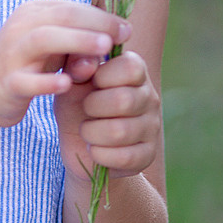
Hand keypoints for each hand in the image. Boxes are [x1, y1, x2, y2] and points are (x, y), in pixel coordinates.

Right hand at [0, 0, 127, 129]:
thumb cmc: (26, 63)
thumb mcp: (53, 49)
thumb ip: (80, 43)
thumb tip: (113, 41)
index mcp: (34, 13)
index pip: (72, 7)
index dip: (102, 16)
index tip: (126, 29)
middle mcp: (21, 28)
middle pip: (61, 17)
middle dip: (95, 23)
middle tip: (121, 35)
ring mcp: (12, 54)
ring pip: (43, 40)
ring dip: (76, 41)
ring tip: (103, 50)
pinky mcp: (7, 82)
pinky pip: (27, 80)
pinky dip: (47, 82)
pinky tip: (67, 85)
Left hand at [54, 48, 160, 181]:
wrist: (79, 145)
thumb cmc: (76, 104)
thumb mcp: (70, 82)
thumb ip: (76, 66)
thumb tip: (86, 65)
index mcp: (135, 72)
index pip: (130, 68)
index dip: (102, 77)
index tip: (90, 84)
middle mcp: (149, 97)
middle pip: (123, 100)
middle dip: (92, 107)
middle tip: (86, 111)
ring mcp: (152, 127)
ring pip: (120, 132)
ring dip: (92, 133)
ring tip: (87, 131)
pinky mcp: (147, 155)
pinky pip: (124, 157)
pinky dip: (100, 155)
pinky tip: (95, 149)